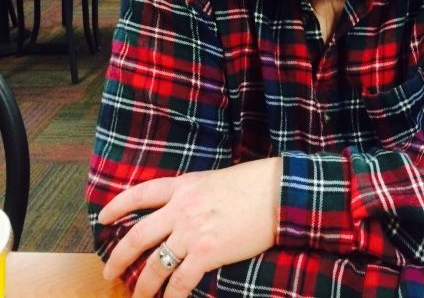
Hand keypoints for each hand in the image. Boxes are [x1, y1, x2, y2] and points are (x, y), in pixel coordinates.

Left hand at [99, 157, 281, 297]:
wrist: (277, 194)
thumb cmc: (251, 184)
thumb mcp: (212, 181)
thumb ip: (191, 195)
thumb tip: (178, 212)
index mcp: (182, 186)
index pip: (139, 194)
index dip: (117, 206)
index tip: (102, 219)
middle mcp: (181, 209)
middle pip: (138, 235)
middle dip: (118, 257)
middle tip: (108, 272)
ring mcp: (192, 232)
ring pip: (154, 265)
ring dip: (142, 286)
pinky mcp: (207, 253)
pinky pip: (180, 282)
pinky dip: (172, 297)